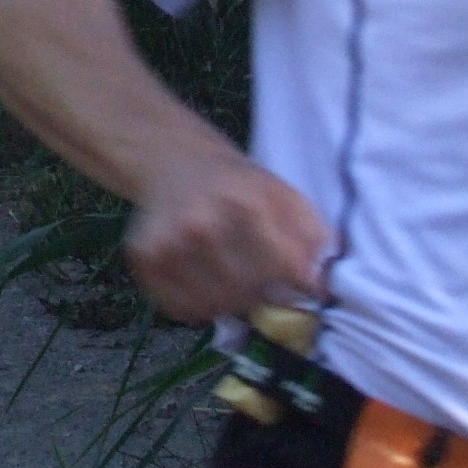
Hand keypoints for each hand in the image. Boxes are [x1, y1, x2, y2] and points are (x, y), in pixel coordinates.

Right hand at [124, 146, 328, 323]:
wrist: (174, 159)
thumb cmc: (238, 184)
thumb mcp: (284, 194)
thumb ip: (313, 236)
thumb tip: (324, 284)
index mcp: (246, 202)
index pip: (286, 271)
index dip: (299, 286)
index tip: (299, 288)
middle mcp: (203, 222)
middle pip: (248, 293)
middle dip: (262, 297)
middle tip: (262, 288)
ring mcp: (169, 241)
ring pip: (213, 306)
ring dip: (229, 305)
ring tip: (234, 287)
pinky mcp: (143, 255)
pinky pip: (177, 307)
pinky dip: (195, 308)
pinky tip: (204, 287)